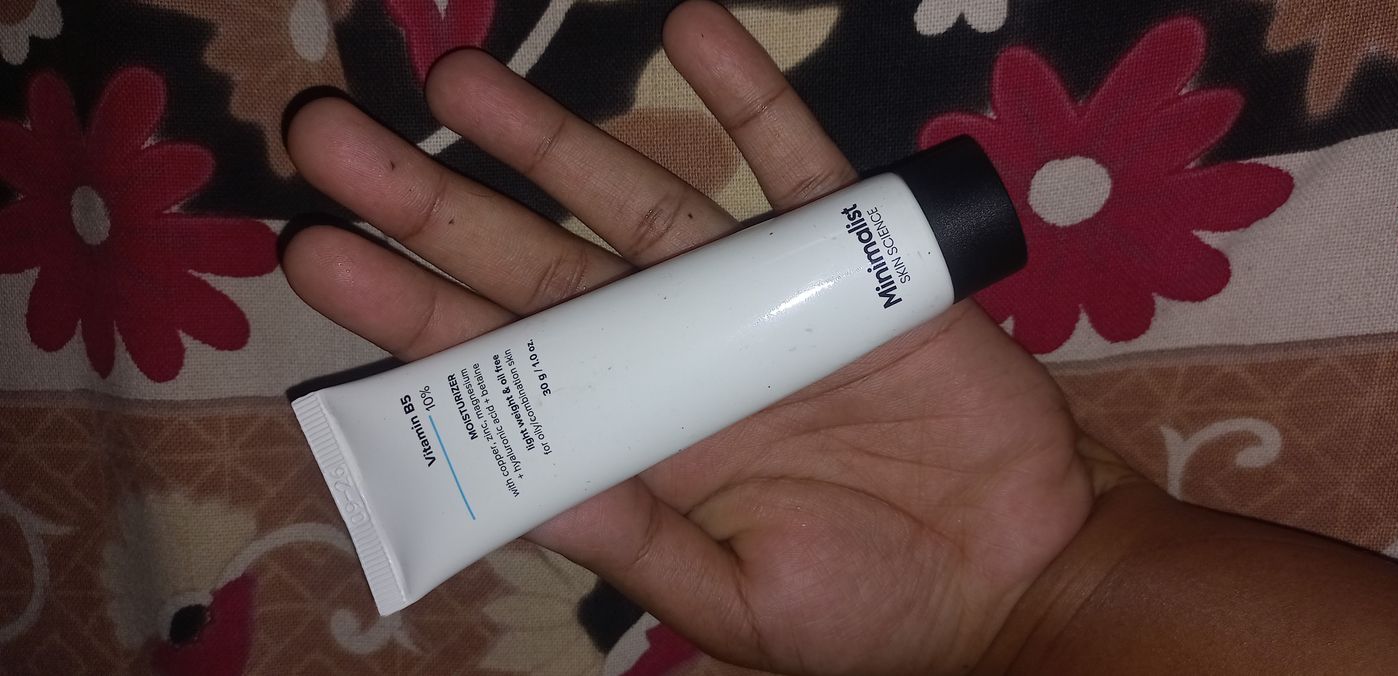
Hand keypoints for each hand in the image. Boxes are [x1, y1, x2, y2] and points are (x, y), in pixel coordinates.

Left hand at [283, 3, 1090, 672]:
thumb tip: (522, 489)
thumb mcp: (740, 601)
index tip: (322, 252)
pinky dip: (748, 96)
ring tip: (459, 78)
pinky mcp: (850, 257)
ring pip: (639, 197)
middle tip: (331, 140)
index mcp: (638, 439)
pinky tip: (690, 26)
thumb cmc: (878, 609)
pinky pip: (795, 161)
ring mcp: (757, 297)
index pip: (504, 363)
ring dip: (551, 135)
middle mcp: (677, 353)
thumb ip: (633, 542)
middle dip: (434, 202)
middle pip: (539, 262)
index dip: (413, 308)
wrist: (1022, 570)